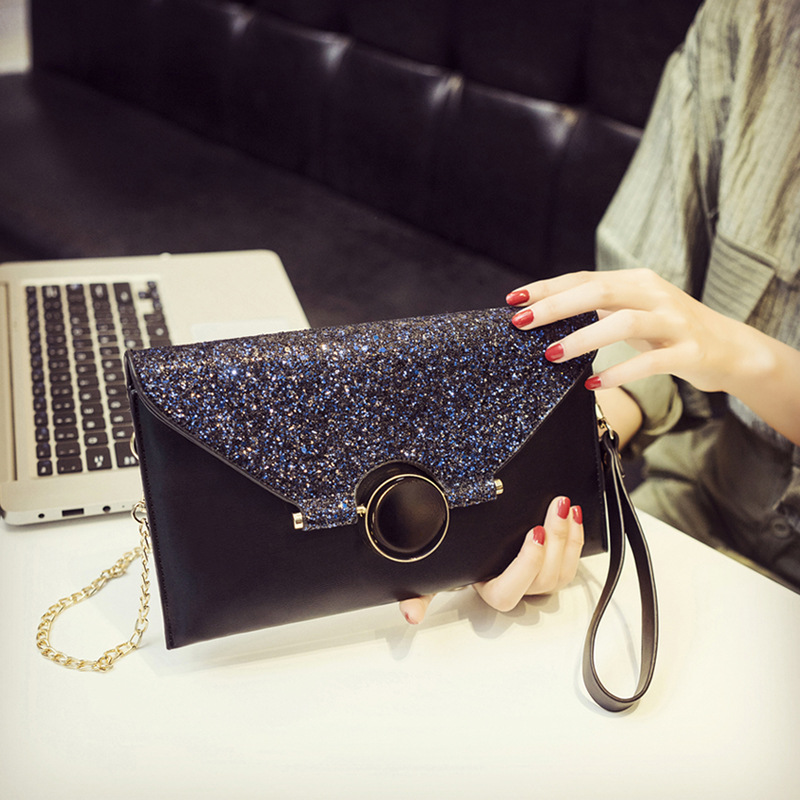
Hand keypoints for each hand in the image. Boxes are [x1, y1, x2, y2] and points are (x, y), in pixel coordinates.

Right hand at [399, 495, 583, 624]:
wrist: (478, 548)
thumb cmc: (462, 560)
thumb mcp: (438, 573)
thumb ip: (420, 593)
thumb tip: (409, 614)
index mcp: (491, 590)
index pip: (510, 591)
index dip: (527, 565)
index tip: (532, 534)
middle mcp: (519, 589)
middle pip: (545, 578)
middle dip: (556, 541)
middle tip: (555, 508)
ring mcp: (539, 580)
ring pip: (562, 571)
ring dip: (568, 538)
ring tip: (564, 507)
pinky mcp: (554, 568)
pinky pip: (572, 563)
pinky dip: (576, 539)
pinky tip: (574, 516)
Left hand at [507, 268, 741, 393]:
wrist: (731, 348)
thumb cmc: (670, 331)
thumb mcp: (634, 312)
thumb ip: (600, 309)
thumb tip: (548, 317)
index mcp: (636, 281)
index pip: (584, 278)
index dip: (548, 288)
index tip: (514, 299)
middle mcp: (654, 294)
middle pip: (599, 291)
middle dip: (557, 306)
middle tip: (523, 322)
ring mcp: (674, 321)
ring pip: (623, 322)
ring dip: (583, 338)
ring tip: (551, 354)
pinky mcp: (689, 350)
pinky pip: (651, 361)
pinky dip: (620, 371)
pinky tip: (594, 383)